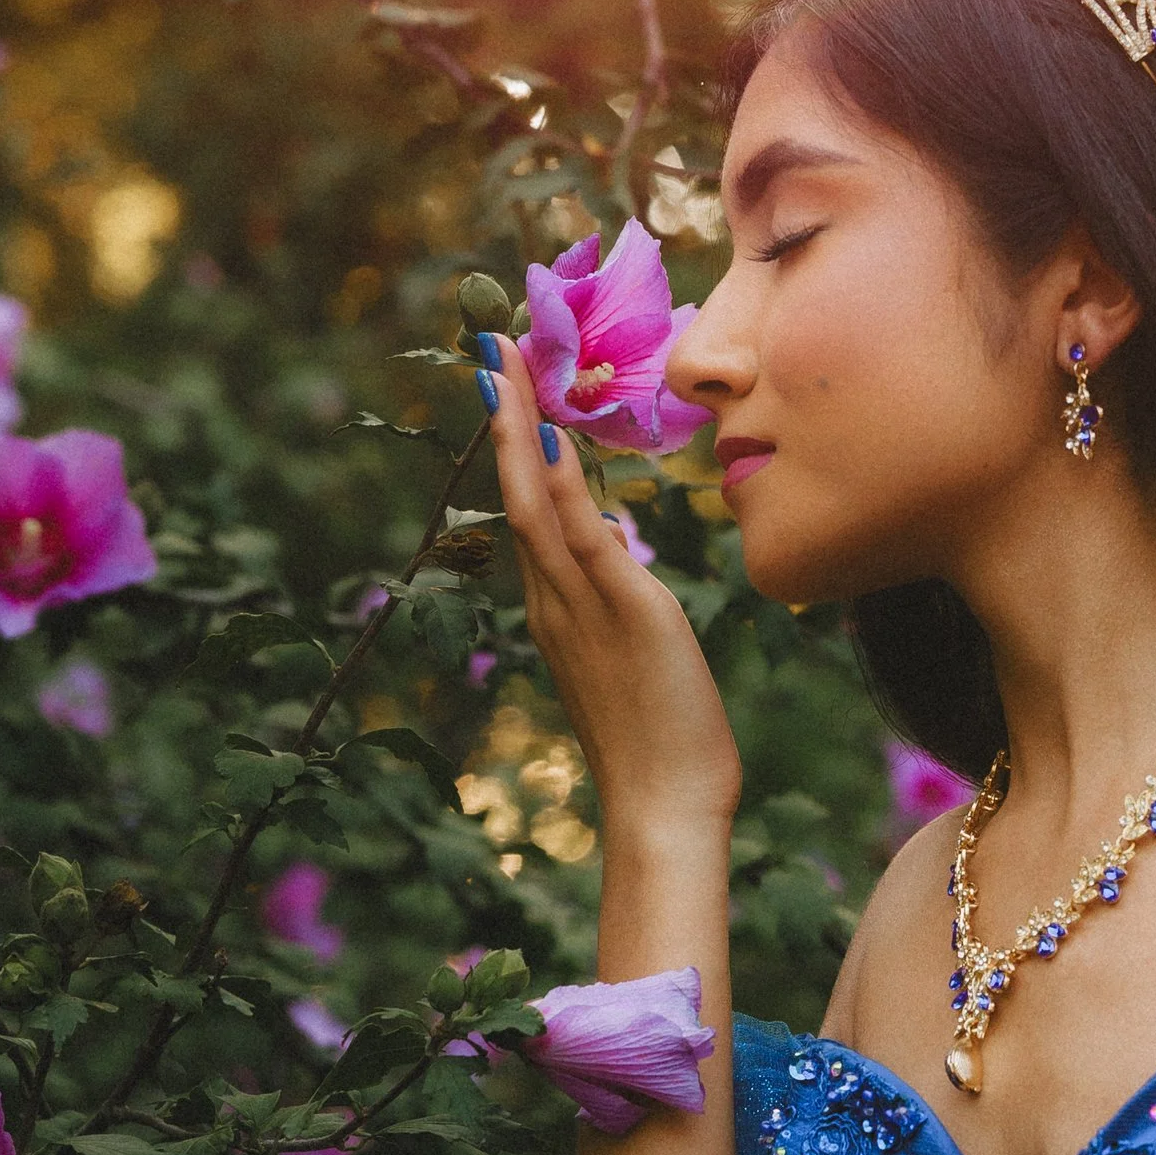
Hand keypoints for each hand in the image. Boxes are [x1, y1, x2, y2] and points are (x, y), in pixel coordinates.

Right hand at [478, 332, 740, 843]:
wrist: (665, 807)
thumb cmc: (662, 742)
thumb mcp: (632, 655)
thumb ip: (613, 598)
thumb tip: (608, 546)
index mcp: (557, 607)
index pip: (529, 509)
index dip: (516, 445)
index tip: (506, 386)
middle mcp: (555, 601)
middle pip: (517, 491)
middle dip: (504, 417)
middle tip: (490, 347)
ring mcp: (581, 607)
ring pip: (536, 504)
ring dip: (521, 431)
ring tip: (507, 364)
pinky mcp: (623, 615)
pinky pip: (584, 540)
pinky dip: (564, 489)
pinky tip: (555, 439)